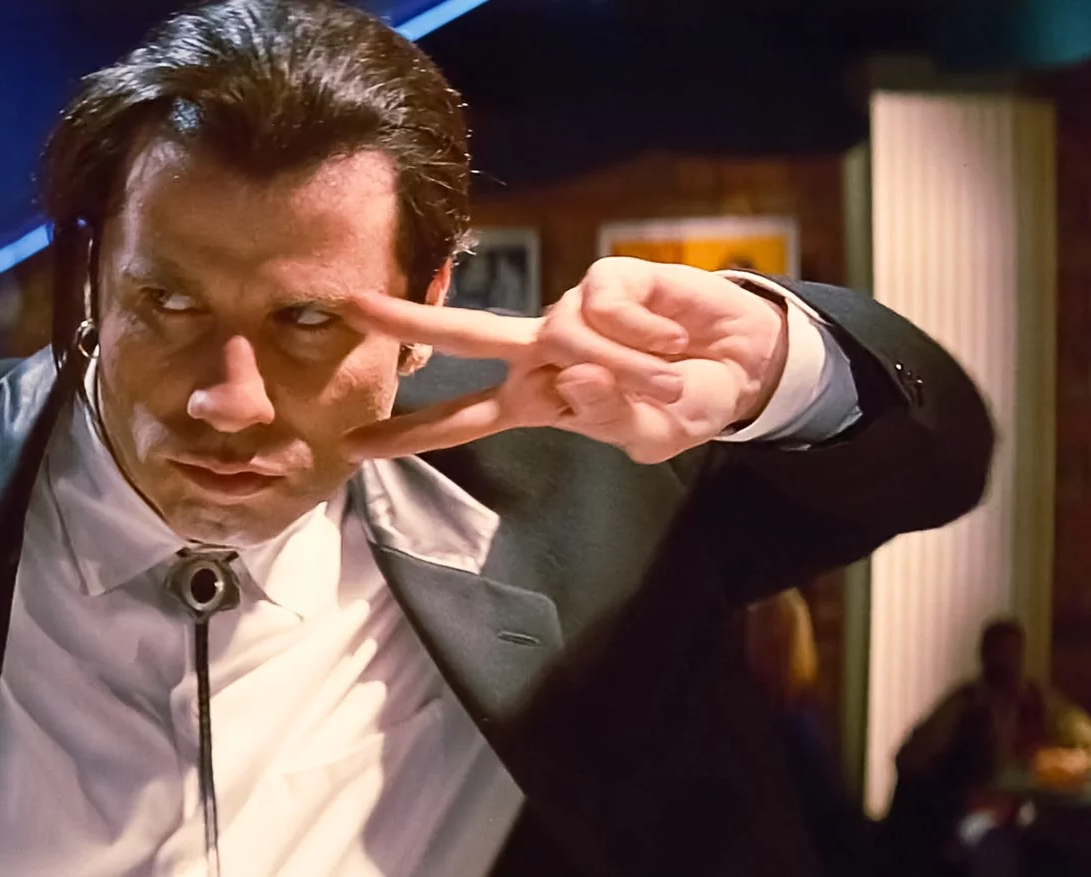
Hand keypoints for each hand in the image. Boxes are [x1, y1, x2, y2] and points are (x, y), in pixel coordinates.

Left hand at [344, 257, 789, 463]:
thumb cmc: (684, 404)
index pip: (462, 420)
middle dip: (407, 319)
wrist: (744, 366)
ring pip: (566, 333)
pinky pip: (606, 305)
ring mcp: (571, 311)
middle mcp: (541, 352)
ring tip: (669, 376)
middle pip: (461, 336)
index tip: (353, 447)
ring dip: (626, 365)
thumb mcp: (648, 433)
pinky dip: (643, 332)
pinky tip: (671, 337)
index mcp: (537, 400)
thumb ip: (605, 414)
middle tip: (347, 306)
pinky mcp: (608, 278)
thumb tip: (569, 373)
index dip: (411, 435)